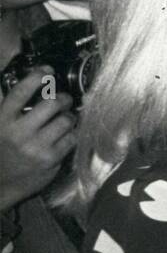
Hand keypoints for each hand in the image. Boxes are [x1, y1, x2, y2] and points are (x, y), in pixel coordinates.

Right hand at [0, 69, 75, 212]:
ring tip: (65, 120)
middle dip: (63, 99)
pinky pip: (72, 138)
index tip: (47, 70)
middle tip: (64, 100)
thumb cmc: (3, 150)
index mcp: (2, 120)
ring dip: (69, 117)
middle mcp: (18, 132)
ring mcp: (35, 146)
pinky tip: (67, 134)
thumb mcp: (0, 127)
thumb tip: (36, 85)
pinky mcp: (51, 159)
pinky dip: (73, 133)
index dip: (36, 77)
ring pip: (66, 120)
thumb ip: (13, 109)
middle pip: (51, 104)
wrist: (1, 182)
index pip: (20, 92)